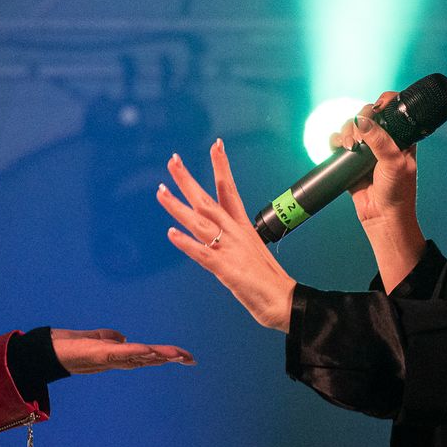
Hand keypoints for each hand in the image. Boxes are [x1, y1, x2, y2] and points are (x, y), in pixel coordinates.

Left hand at [50, 328, 194, 373]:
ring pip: (139, 356)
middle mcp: (117, 359)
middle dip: (169, 358)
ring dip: (158, 355)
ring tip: (177, 355)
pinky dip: (135, 351)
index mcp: (119, 355)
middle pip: (148, 358)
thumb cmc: (72, 346)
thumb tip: (122, 337)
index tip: (186, 357)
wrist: (49, 352)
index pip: (147, 355)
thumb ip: (109, 336)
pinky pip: (121, 352)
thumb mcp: (95, 337)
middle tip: (190, 359)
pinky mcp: (99, 354)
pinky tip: (149, 350)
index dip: (166, 356)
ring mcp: (109, 358)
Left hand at [159, 139, 296, 331]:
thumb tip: (221, 238)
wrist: (286, 300)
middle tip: (173, 160)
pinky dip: (186, 243)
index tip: (216, 146)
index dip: (221, 167)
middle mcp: (234, 233)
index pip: (228, 190)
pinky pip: (202, 253)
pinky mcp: (226, 268)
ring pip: (199, 222)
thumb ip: (233, 240)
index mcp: (241, 227)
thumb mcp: (250, 250)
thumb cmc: (268, 279)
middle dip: (188, 180)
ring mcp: (229, 249)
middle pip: (207, 200)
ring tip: (161, 192)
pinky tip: (172, 234)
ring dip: (177, 207)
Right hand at [328, 91, 417, 228]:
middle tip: (358, 137)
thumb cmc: (397, 192)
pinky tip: (338, 148)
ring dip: (345, 131)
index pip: (392, 110)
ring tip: (349, 146)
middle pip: (366, 115)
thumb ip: (380, 140)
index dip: (383, 104)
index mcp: (401, 137)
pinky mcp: (350, 160)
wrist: (382, 217)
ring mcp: (366, 150)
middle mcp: (383, 140)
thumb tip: (362, 120)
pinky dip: (334, 141)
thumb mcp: (394, 163)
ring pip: (351, 127)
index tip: (375, 109)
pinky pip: (338, 143)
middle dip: (358, 120)